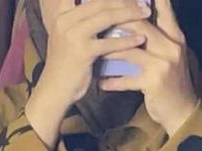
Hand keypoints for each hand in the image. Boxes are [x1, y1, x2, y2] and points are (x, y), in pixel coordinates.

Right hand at [25, 0, 151, 148]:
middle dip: (124, 0)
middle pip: (100, 2)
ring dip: (130, 14)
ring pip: (106, 17)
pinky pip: (109, 42)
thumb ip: (79, 22)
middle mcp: (66, 20)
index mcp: (63, 14)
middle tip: (143, 3)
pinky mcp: (83, 51)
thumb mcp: (67, 38)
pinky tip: (141, 39)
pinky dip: (127, 40)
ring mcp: (73, 35)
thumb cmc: (65, 66)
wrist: (54, 91)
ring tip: (146, 14)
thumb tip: (103, 11)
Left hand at [97, 0, 198, 136]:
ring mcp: (163, 65)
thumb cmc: (173, 83)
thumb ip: (158, 37)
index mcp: (175, 36)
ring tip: (94, 50)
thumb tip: (134, 20)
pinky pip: (127, 79)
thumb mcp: (170, 55)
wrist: (183, 113)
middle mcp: (170, 47)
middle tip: (96, 22)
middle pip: (139, 25)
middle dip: (115, 22)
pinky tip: (101, 82)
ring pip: (129, 50)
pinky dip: (113, 81)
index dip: (141, 0)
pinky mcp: (154, 83)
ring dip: (109, 51)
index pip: (162, 8)